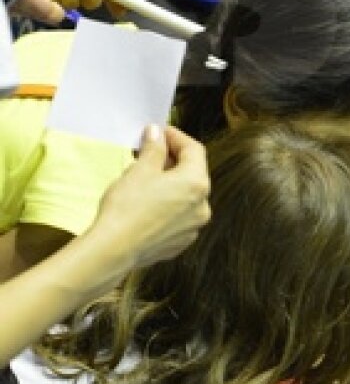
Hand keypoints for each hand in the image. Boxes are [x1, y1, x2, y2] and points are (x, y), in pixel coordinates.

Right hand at [88, 124, 210, 271]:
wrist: (113, 250)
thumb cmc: (126, 208)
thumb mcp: (140, 170)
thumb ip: (154, 149)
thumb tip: (157, 134)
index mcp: (196, 183)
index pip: (194, 150)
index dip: (176, 137)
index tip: (159, 133)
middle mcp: (203, 206)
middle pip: (193, 173)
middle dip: (172, 161)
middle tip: (150, 154)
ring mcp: (193, 226)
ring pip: (186, 196)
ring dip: (170, 184)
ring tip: (145, 180)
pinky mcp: (181, 242)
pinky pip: (179, 216)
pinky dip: (168, 205)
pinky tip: (147, 204)